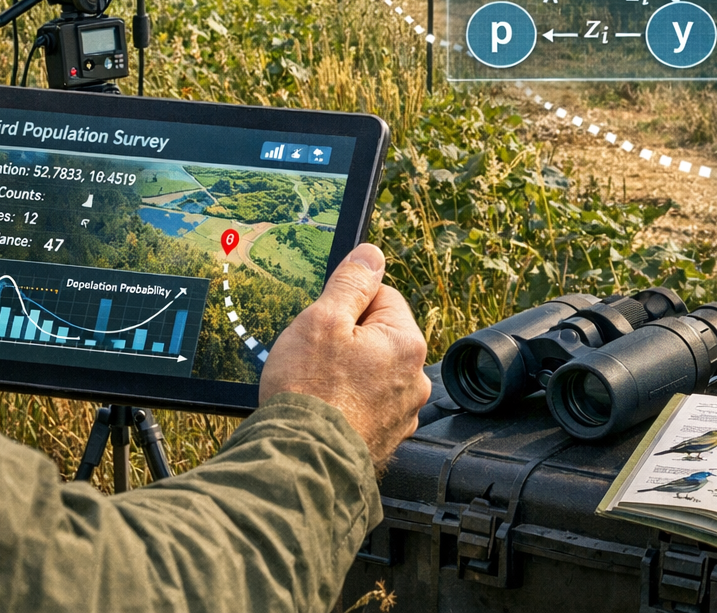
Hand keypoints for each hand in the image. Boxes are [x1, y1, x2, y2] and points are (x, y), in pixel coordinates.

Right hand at [260, 243, 428, 467]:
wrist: (301, 461)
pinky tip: (324, 409)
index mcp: (406, 343)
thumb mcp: (323, 319)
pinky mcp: (385, 438)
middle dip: (347, 340)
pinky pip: (366, 404)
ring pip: (371, 371)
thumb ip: (352, 282)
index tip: (326, 321)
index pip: (383, 296)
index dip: (348, 303)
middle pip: (378, 335)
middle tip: (316, 355)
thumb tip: (372, 255)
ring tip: (317, 386)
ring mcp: (402, 412)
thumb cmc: (309, 391)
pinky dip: (347, 403)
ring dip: (347, 372)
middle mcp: (414, 378)